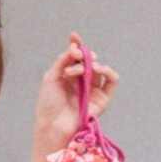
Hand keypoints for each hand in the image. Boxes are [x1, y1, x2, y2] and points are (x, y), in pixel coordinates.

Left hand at [32, 31, 118, 155]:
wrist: (52, 124)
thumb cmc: (48, 104)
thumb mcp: (51, 77)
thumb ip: (63, 60)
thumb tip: (76, 48)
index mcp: (68, 77)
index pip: (76, 57)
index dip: (77, 45)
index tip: (74, 36)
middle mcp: (81, 83)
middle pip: (88, 60)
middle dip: (81, 56)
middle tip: (73, 58)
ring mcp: (93, 91)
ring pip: (98, 68)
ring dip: (89, 64)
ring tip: (77, 70)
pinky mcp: (102, 100)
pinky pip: (112, 81)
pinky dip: (107, 71)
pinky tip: (97, 69)